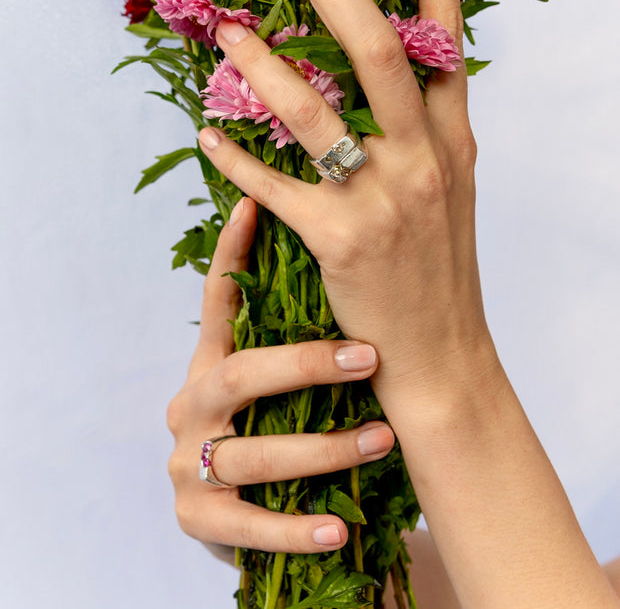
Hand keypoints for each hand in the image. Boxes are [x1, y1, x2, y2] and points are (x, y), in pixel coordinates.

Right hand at [166, 196, 394, 555]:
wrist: (241, 522)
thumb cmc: (273, 432)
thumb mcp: (272, 384)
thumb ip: (289, 335)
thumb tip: (339, 253)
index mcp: (208, 366)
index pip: (216, 302)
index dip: (230, 255)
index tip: (254, 205)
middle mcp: (190, 408)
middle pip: (240, 376)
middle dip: (306, 365)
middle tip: (370, 357)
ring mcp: (189, 465)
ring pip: (256, 455)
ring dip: (325, 449)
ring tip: (383, 439)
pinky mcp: (199, 522)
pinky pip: (254, 528)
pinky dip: (299, 528)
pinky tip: (342, 528)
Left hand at [198, 0, 485, 393]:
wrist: (439, 355)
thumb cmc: (439, 265)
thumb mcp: (451, 184)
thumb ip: (428, 124)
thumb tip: (395, 67)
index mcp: (453, 138)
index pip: (448, 37)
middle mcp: (423, 157)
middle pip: (381, 49)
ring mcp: (382, 197)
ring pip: (315, 111)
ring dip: (264, 66)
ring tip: (228, 34)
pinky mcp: (338, 239)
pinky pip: (273, 187)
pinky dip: (235, 159)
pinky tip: (206, 138)